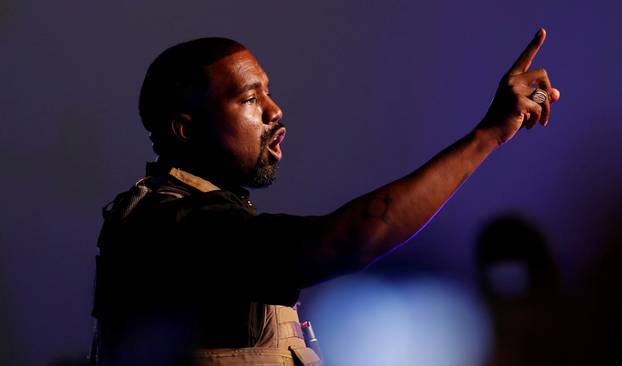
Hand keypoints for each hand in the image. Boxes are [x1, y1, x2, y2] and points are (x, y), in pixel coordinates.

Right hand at [477, 28, 560, 145]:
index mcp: (510, 78)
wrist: (489, 133)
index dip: (535, 44)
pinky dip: (537, 119)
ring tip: (539, 122)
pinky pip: (539, 108)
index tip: (542, 31)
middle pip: (543, 74)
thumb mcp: (524, 106)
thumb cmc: (505, 120)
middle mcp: (511, 81)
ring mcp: (514, 90)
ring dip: (545, 111)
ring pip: (544, 95)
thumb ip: (539, 98)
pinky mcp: (518, 102)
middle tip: (546, 106)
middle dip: (547, 90)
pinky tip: (528, 126)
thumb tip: (556, 94)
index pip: (525, 58)